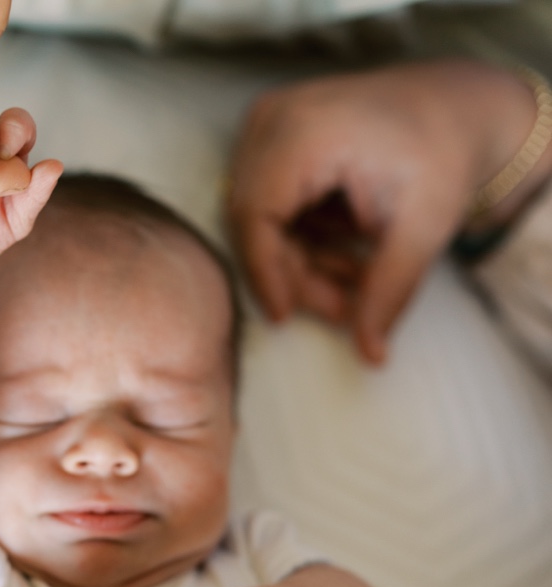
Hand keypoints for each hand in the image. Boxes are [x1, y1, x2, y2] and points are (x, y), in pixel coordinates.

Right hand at [229, 60, 544, 364]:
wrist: (460, 104)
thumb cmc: (445, 155)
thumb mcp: (424, 227)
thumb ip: (389, 291)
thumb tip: (370, 356)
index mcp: (305, 131)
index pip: (256, 219)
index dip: (268, 275)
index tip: (285, 318)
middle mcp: (275, 116)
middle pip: (253, 218)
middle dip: (290, 272)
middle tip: (339, 307)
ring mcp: (268, 118)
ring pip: (256, 212)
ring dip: (296, 256)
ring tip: (350, 281)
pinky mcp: (271, 128)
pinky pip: (266, 196)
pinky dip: (298, 232)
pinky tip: (339, 250)